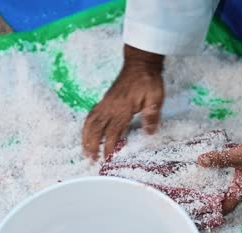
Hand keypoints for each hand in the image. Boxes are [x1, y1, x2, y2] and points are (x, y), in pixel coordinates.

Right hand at [83, 45, 164, 159]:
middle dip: (92, 145)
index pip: (113, 132)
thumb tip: (149, 133)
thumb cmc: (149, 81)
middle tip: (91, 159)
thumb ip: (152, 116)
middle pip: (96, 129)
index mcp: (122, 109)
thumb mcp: (156, 98)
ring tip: (85, 150)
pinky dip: (87, 125)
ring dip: (86, 137)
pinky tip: (87, 132)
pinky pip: (92, 114)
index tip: (107, 159)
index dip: (109, 147)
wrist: (140, 63)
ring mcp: (106, 103)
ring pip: (91, 122)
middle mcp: (110, 107)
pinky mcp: (105, 99)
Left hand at [198, 112, 241, 213]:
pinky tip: (213, 164)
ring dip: (215, 182)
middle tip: (194, 191)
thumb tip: (201, 161)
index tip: (198, 206)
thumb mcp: (240, 156)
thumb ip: (221, 159)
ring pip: (227, 184)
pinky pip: (230, 173)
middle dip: (210, 195)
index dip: (213, 209)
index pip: (226, 207)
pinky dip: (221, 171)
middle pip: (224, 197)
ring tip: (199, 179)